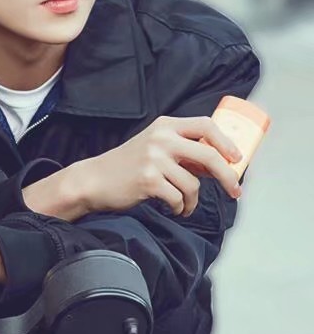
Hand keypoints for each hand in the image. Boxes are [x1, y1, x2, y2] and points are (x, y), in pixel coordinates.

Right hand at [75, 115, 242, 217]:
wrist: (95, 179)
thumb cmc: (128, 165)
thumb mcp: (155, 147)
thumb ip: (183, 150)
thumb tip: (218, 163)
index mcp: (165, 125)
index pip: (206, 125)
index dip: (226, 142)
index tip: (237, 158)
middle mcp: (161, 138)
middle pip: (209, 155)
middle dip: (227, 176)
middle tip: (235, 191)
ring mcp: (154, 158)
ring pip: (193, 184)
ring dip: (192, 201)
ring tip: (183, 204)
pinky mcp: (148, 180)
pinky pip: (178, 199)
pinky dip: (179, 208)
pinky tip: (171, 208)